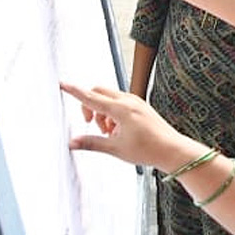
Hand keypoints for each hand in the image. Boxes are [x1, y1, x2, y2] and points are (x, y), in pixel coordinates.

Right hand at [63, 83, 194, 171]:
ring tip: (109, 132)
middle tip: (92, 124)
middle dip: (90, 106)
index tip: (63, 84)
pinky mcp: (139, 105)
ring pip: (108, 98)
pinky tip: (117, 130)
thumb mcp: (115, 148)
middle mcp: (128, 100)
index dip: (75, 91)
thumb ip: (92, 143)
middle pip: (98, 92)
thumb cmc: (147, 149)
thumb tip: (72, 143)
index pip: (91, 97)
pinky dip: (112, 112)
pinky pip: (119, 101)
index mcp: (121, 109)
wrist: (171, 150)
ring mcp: (135, 101)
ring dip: (102, 112)